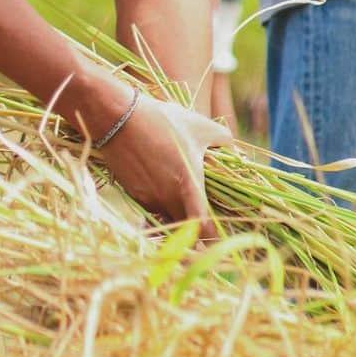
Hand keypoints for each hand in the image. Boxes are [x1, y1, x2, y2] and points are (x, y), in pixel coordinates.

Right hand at [98, 91, 231, 237]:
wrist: (119, 118)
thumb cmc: (163, 120)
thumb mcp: (199, 125)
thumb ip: (224, 139)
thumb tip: (237, 150)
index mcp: (189, 186)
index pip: (203, 228)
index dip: (212, 238)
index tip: (217, 238)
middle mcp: (168, 199)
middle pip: (185, 226)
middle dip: (193, 223)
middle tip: (199, 209)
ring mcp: (148, 198)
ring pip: (166, 215)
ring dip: (174, 209)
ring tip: (175, 183)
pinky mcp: (133, 194)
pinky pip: (150, 205)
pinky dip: (157, 198)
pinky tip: (156, 175)